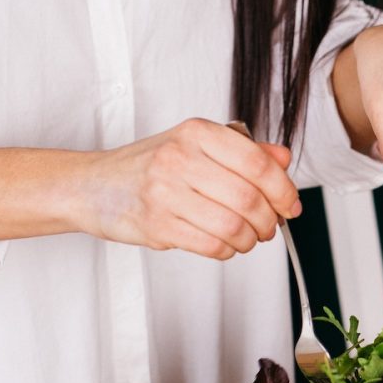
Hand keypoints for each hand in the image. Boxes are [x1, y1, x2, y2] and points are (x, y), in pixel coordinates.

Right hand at [78, 119, 299, 258]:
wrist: (92, 186)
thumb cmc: (150, 166)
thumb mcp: (196, 146)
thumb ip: (243, 151)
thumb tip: (284, 158)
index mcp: (196, 132)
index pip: (258, 163)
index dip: (284, 189)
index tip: (290, 205)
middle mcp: (179, 158)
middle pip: (249, 198)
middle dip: (269, 220)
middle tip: (268, 226)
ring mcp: (164, 192)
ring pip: (233, 226)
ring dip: (250, 239)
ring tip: (247, 237)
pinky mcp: (156, 225)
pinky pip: (211, 245)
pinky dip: (227, 250)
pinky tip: (224, 244)